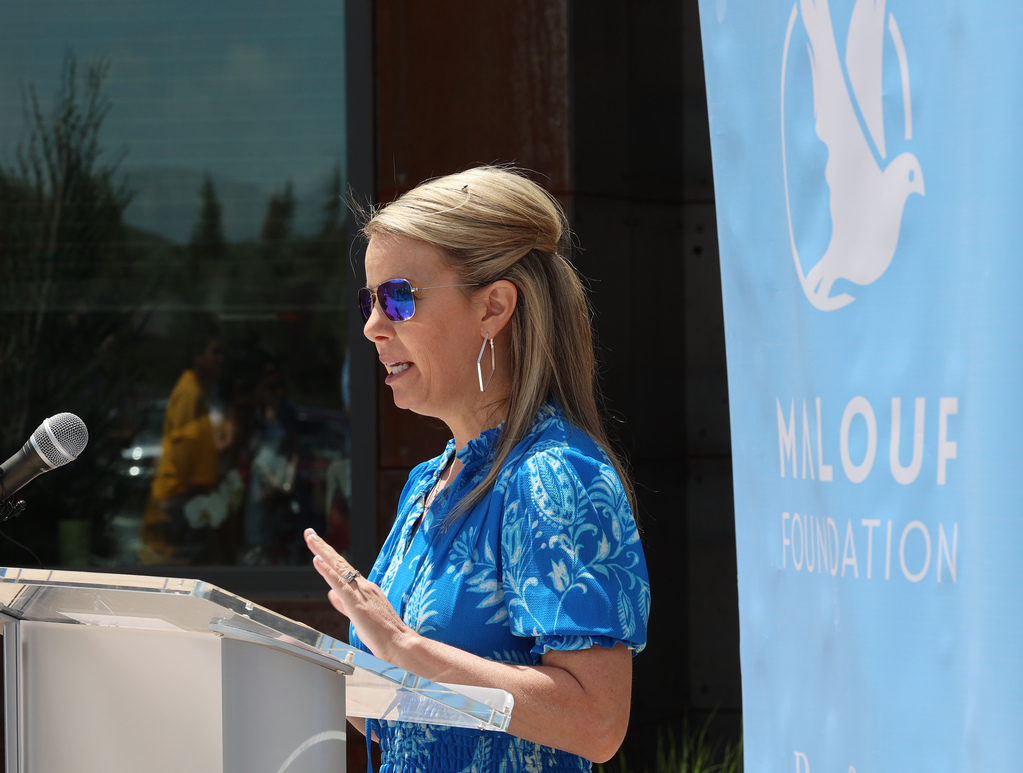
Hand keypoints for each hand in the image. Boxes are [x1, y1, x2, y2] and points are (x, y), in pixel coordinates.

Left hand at [303, 528, 412, 661]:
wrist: (400, 643)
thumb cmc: (383, 634)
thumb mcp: (361, 615)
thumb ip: (345, 604)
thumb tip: (331, 594)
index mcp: (366, 588)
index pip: (344, 568)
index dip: (330, 556)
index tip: (318, 544)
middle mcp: (364, 585)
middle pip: (340, 562)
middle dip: (323, 547)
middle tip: (310, 533)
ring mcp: (360, 592)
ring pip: (338, 567)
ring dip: (322, 551)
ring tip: (311, 538)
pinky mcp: (356, 602)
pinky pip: (339, 583)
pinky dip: (327, 571)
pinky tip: (316, 560)